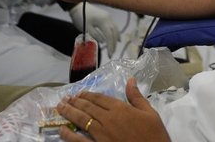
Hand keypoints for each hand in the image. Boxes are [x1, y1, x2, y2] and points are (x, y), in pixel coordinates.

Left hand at [56, 79, 170, 141]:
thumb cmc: (154, 134)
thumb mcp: (150, 113)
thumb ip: (137, 97)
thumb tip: (130, 80)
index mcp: (121, 109)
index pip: (100, 98)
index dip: (88, 95)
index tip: (79, 93)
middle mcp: (108, 119)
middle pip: (88, 107)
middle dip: (75, 102)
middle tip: (65, 98)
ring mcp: (101, 134)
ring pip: (81, 120)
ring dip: (69, 113)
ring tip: (60, 107)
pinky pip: (79, 141)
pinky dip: (69, 135)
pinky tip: (62, 131)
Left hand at [68, 2, 118, 53]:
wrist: (77, 6)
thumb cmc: (80, 17)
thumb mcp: (86, 28)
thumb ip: (95, 35)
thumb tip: (103, 42)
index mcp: (103, 21)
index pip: (109, 36)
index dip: (110, 46)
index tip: (109, 55)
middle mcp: (108, 19)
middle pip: (114, 33)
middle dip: (113, 45)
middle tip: (111, 54)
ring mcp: (108, 17)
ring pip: (115, 30)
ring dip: (115, 40)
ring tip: (114, 48)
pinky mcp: (106, 16)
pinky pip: (114, 26)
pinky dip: (115, 33)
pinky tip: (117, 38)